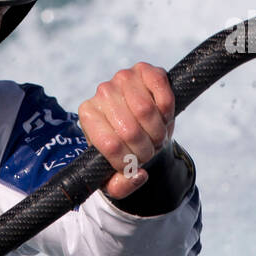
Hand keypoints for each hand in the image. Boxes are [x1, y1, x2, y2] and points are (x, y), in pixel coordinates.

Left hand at [77, 62, 174, 199]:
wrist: (141, 126)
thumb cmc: (125, 150)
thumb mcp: (116, 175)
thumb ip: (121, 186)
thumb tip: (138, 175)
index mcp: (88, 116)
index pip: (110, 145)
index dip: (129, 160)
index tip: (135, 164)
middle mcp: (101, 93)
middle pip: (130, 130)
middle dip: (146, 148)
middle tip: (149, 151)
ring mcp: (122, 78)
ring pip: (146, 111)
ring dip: (158, 131)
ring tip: (156, 137)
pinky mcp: (145, 69)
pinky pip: (161, 90)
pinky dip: (167, 110)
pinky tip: (164, 117)